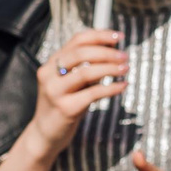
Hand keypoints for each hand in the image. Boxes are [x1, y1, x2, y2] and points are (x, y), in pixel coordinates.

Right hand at [23, 28, 126, 153]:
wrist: (45, 135)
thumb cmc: (63, 105)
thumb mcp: (70, 82)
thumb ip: (85, 66)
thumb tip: (113, 50)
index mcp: (51, 63)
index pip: (77, 40)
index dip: (100, 35)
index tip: (119, 36)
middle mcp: (49, 74)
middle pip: (81, 53)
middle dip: (107, 52)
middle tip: (124, 56)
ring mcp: (55, 91)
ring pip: (87, 72)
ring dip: (111, 68)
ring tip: (125, 69)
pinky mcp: (66, 108)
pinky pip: (93, 93)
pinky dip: (111, 88)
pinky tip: (122, 86)